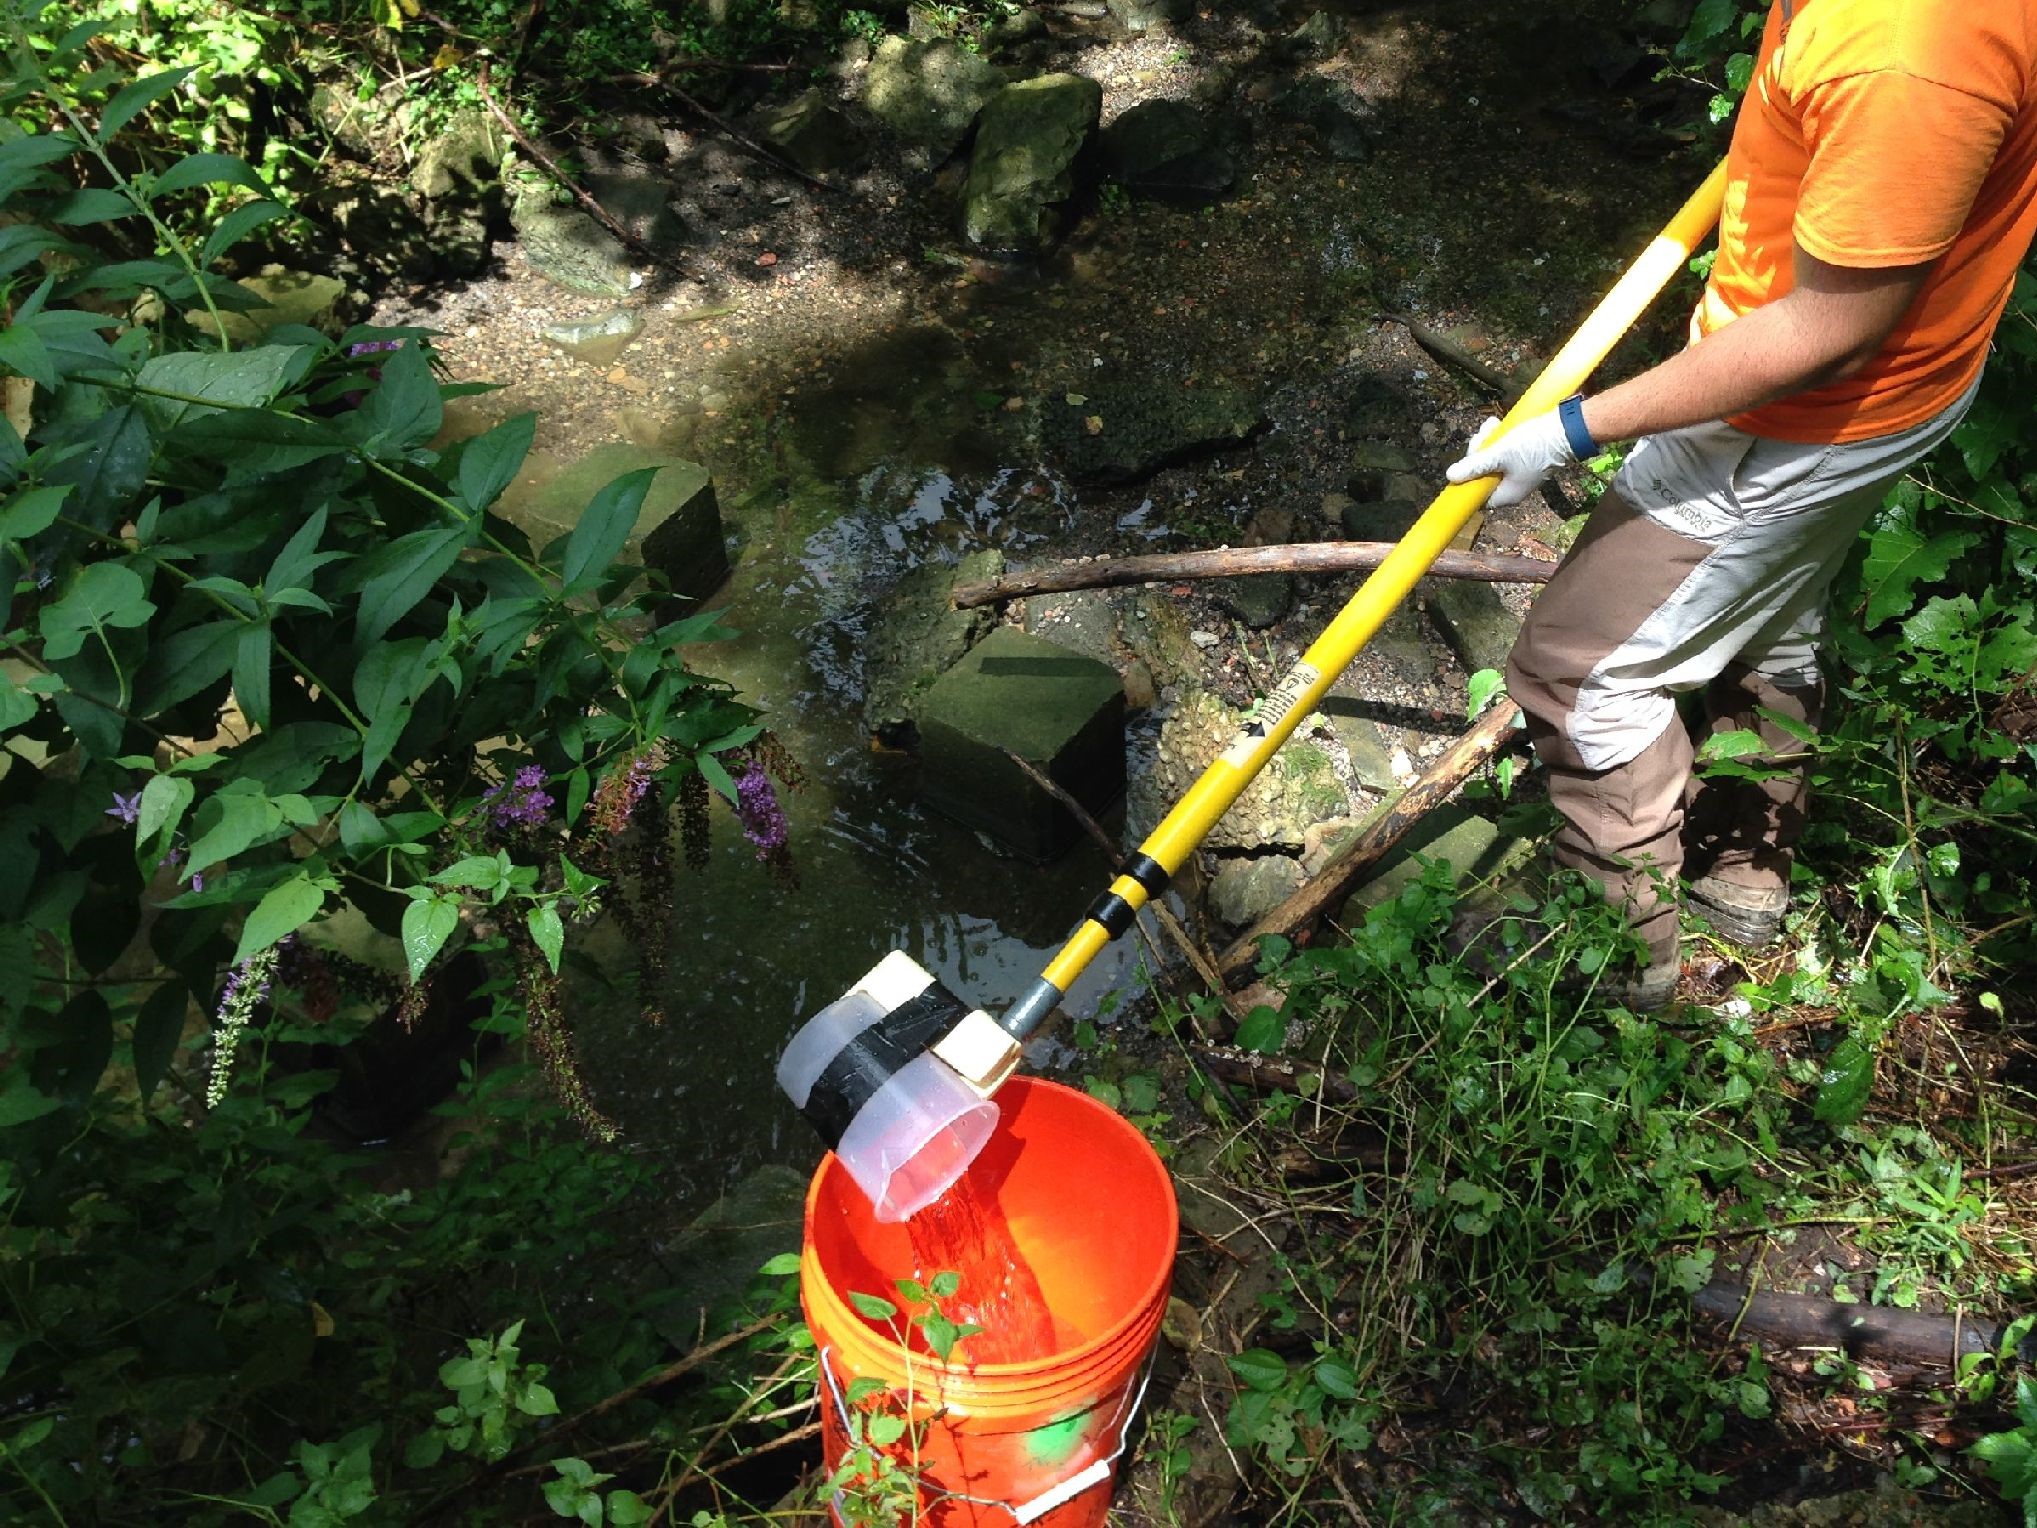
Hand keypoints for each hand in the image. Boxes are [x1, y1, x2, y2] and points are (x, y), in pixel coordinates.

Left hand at [1444, 410, 1575, 509]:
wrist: (1567, 429)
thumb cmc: (1532, 445)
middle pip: (1483, 474)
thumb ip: (1475, 466)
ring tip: (1491, 425)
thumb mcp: (1499, 454)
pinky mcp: (1524, 458)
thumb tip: (1450, 476)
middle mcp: (1512, 487)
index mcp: (1507, 495)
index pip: (1478, 496)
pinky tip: (1496, 423)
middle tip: (1481, 436)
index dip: (1468, 480)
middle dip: (1478, 453)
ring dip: (1487, 441)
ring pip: (1492, 459)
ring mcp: (1519, 472)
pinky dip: (1498, 438)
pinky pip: (1503, 451)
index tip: (1465, 463)